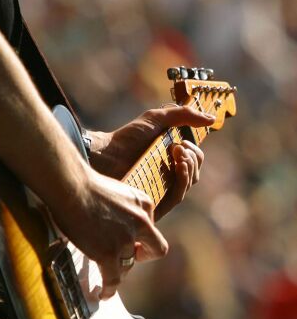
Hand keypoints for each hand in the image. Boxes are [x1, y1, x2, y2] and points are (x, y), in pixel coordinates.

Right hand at [55, 165, 167, 298]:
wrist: (71, 187)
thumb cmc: (86, 185)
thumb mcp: (118, 191)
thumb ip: (126, 208)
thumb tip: (118, 224)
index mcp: (144, 203)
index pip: (151, 228)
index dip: (141, 237)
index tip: (130, 240)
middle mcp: (141, 222)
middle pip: (152, 249)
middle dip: (139, 255)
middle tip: (122, 256)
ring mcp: (126, 239)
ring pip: (128, 265)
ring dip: (118, 268)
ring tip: (105, 270)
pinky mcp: (108, 253)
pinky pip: (113, 279)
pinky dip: (109, 289)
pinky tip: (103, 293)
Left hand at [88, 106, 214, 219]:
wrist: (106, 154)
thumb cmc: (128, 137)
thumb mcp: (157, 118)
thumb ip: (183, 115)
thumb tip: (212, 119)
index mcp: (169, 160)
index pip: (194, 161)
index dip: (195, 151)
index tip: (184, 141)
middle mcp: (167, 176)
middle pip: (194, 173)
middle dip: (193, 157)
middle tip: (178, 146)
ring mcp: (161, 190)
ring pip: (188, 184)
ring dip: (189, 166)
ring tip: (177, 152)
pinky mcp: (155, 203)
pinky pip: (177, 196)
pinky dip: (183, 180)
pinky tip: (178, 166)